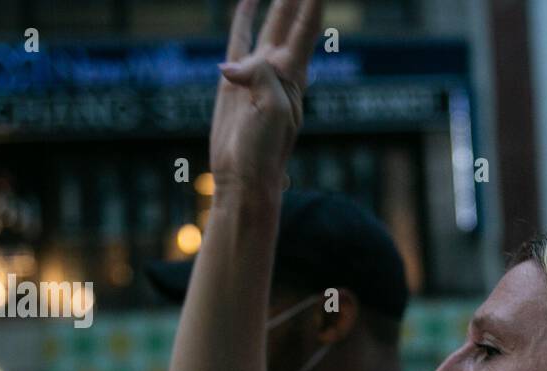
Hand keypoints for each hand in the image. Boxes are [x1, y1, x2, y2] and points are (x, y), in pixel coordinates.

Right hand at [211, 0, 323, 194]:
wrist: (245, 177)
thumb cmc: (265, 151)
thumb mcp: (272, 111)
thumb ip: (262, 77)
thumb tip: (234, 65)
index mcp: (294, 76)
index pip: (307, 27)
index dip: (312, 2)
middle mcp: (280, 70)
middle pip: (292, 20)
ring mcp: (258, 74)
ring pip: (270, 25)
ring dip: (278, 2)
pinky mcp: (234, 81)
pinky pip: (240, 40)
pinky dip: (245, 20)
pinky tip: (248, 2)